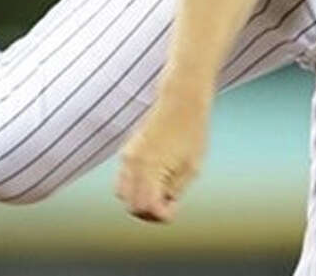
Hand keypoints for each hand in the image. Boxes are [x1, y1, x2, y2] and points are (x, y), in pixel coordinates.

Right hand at [115, 91, 210, 222]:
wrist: (182, 101)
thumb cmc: (191, 133)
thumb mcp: (191, 169)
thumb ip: (174, 192)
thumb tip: (162, 207)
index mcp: (150, 168)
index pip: (146, 207)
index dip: (161, 215)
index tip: (174, 207)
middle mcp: (133, 163)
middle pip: (131, 205)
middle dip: (149, 210)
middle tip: (169, 201)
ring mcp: (127, 155)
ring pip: (123, 194)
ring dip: (139, 198)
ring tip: (162, 190)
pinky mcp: (127, 150)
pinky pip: (124, 178)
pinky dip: (135, 186)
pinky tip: (155, 178)